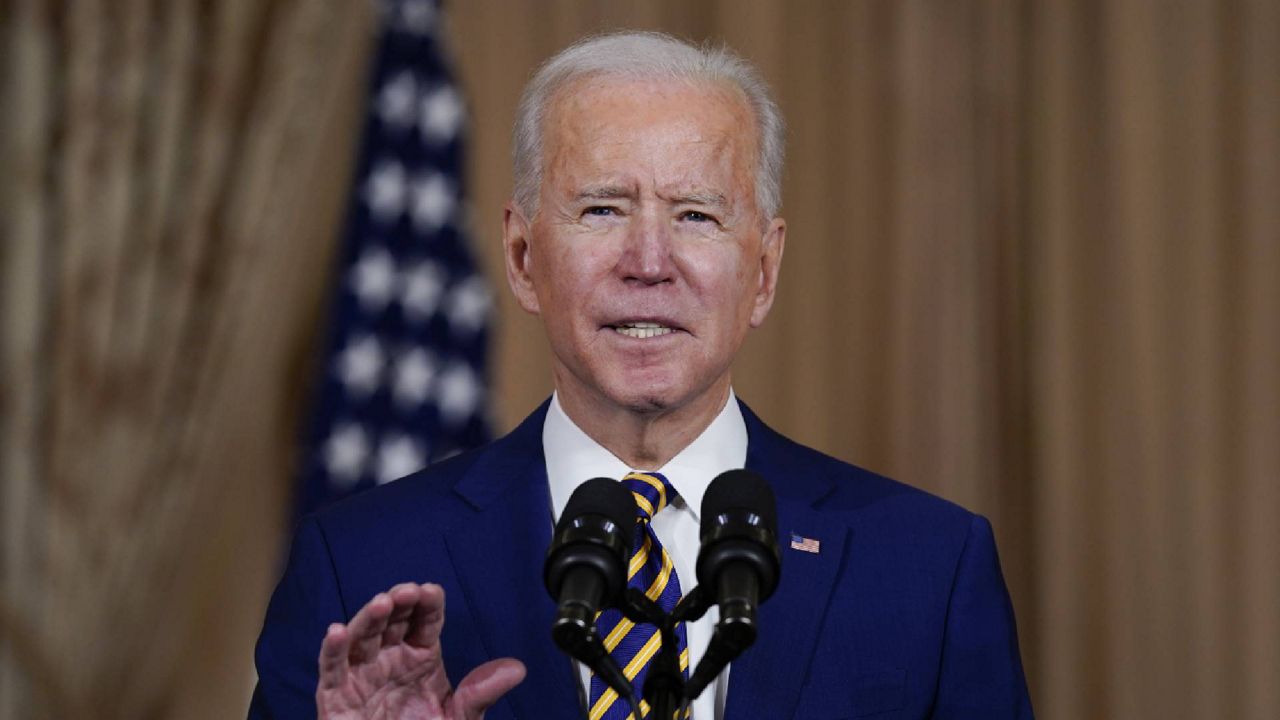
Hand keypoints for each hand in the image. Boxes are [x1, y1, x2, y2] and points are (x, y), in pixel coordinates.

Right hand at [316, 583, 525, 718]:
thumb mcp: (459, 719)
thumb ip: (481, 694)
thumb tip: (517, 669)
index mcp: (420, 656)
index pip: (425, 620)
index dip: (427, 604)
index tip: (432, 591)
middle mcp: (389, 659)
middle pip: (392, 621)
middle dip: (398, 602)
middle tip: (407, 592)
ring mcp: (361, 676)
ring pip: (361, 638)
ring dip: (369, 618)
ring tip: (382, 604)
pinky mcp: (336, 697)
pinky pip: (331, 670)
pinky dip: (331, 650)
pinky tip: (336, 631)